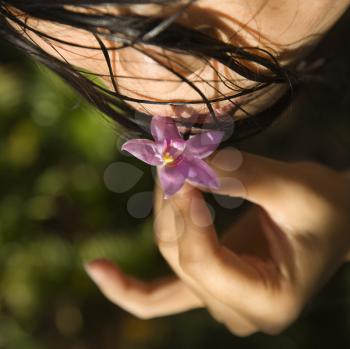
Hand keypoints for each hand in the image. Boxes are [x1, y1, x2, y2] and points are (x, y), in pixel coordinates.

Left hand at [85, 149, 349, 335]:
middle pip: (181, 254)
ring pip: (173, 256)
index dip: (187, 213)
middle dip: (171, 202)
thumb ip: (241, 176)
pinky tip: (97, 269)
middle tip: (169, 155)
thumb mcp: (294, 189)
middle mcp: (239, 312)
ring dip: (164, 211)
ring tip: (166, 167)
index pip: (204, 261)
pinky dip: (127, 286)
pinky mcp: (206, 284)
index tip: (181, 166)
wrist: (334, 220)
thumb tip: (187, 159)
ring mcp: (219, 301)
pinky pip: (159, 296)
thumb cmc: (326, 208)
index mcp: (268, 300)